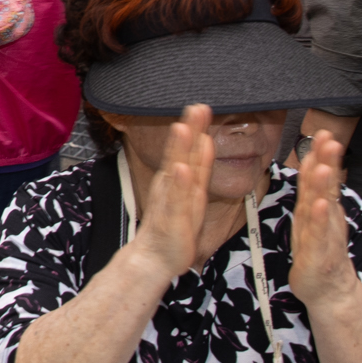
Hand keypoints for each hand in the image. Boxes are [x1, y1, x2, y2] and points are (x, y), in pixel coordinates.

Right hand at [122, 105, 217, 286]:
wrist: (155, 257)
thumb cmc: (174, 225)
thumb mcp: (191, 192)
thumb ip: (198, 166)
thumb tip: (206, 139)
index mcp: (179, 178)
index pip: (189, 149)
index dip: (195, 128)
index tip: (202, 105)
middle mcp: (172, 185)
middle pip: (180, 153)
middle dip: (188, 129)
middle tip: (195, 107)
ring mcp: (171, 201)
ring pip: (176, 171)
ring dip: (179, 150)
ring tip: (182, 128)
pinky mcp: (172, 219)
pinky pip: (176, 200)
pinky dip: (179, 184)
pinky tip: (181, 170)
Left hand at [286, 130, 361, 311]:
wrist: (329, 291)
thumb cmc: (319, 253)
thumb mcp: (312, 218)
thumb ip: (312, 192)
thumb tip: (311, 164)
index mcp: (321, 208)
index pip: (320, 177)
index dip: (320, 155)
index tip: (321, 131)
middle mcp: (325, 218)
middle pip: (325, 186)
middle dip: (327, 161)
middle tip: (328, 138)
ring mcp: (323, 235)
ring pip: (323, 206)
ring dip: (324, 185)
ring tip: (325, 165)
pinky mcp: (317, 254)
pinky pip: (317, 234)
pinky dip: (320, 219)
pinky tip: (321, 204)